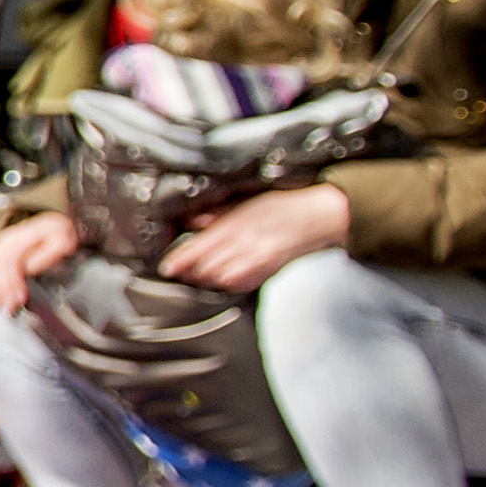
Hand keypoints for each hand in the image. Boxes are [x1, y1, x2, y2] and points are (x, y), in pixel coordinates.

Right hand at [0, 213, 79, 315]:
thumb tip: (30, 268)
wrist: (52, 225)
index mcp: (23, 238)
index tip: (20, 299)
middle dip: (0, 290)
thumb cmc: (59, 235)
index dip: (13, 282)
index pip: (10, 261)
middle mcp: (6, 240)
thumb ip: (50, 254)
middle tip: (7, 308)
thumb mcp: (64, 240)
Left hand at [159, 182, 349, 291]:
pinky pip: (238, 285)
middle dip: (190, 271)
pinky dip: (226, 284)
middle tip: (181, 269)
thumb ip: (218, 214)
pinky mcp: (267, 272)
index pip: (199, 246)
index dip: (179, 260)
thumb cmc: (283, 206)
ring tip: (198, 274)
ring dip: (205, 279)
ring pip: (218, 279)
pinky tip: (223, 278)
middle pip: (205, 268)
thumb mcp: (246, 202)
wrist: (318, 217)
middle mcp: (245, 244)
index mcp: (236, 223)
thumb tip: (192, 222)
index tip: (167, 268)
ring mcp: (257, 261)